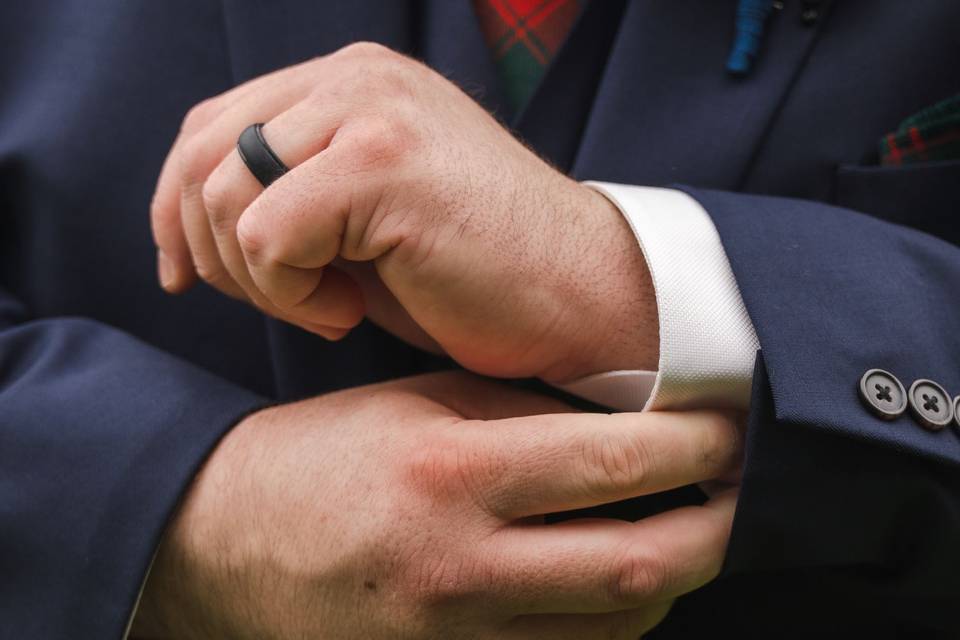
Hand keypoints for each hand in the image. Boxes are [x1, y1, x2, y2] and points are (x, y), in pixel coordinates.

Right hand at [130, 372, 740, 638]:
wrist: (221, 544)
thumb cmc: (318, 456)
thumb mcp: (412, 405)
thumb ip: (516, 415)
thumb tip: (619, 422)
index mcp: (450, 475)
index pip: (613, 463)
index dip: (693, 446)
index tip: (731, 426)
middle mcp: (461, 564)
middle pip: (637, 562)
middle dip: (716, 527)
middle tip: (746, 491)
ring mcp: (455, 635)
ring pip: (614, 624)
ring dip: (674, 576)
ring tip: (698, 531)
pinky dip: (615, 622)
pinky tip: (626, 579)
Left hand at [151, 42, 657, 382]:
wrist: (582, 293)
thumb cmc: (476, 272)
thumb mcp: (365, 216)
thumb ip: (291, 190)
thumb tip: (190, 226)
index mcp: (351, 83)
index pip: (211, 125)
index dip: (178, 207)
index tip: (186, 276)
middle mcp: (356, 79)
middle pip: (202, 156)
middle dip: (211, 253)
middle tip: (285, 302)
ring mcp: (370, 113)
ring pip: (223, 198)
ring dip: (260, 282)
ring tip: (331, 306)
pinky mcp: (381, 163)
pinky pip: (266, 235)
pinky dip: (291, 296)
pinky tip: (350, 310)